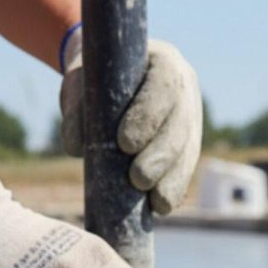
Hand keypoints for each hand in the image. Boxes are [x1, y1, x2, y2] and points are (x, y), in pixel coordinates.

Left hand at [60, 28, 202, 215]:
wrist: (112, 75)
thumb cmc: (95, 77)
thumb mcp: (82, 82)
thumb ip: (77, 107)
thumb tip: (75, 147)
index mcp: (164, 61)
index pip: (163, 87)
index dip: (148, 117)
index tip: (124, 144)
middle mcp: (185, 89)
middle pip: (179, 126)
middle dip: (160, 156)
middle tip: (137, 179)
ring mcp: (192, 117)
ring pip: (187, 150)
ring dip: (171, 178)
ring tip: (155, 202)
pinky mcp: (190, 143)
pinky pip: (186, 167)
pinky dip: (174, 187)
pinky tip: (162, 206)